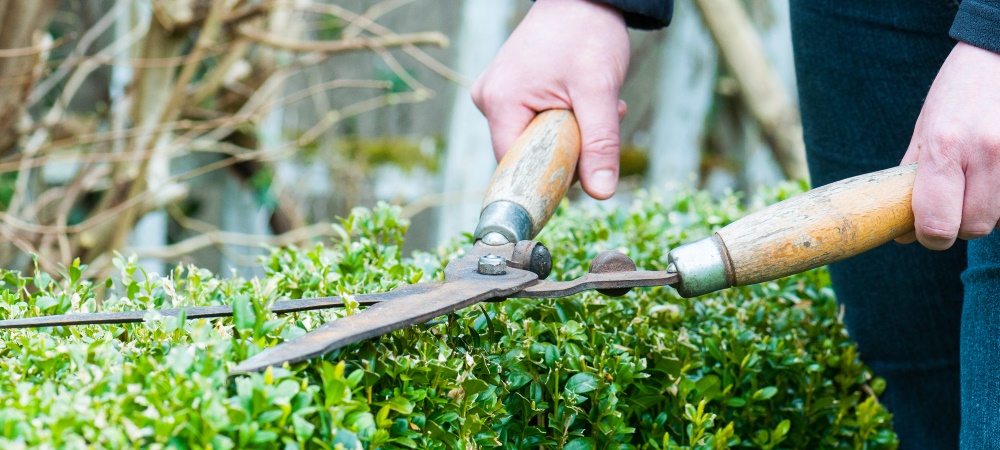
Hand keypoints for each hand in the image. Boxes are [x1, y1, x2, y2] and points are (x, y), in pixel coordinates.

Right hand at [471, 0, 629, 199]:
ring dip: (570, 133)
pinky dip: (563, 119)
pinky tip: (582, 99)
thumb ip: (600, 143)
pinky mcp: (509, 92)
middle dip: (568, 149)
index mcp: (500, 102)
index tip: (584, 172)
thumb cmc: (587, 34)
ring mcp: (496, 95)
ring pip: (534, 139)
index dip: (549, 177)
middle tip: (601, 122)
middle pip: (525, 155)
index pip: (516, 166)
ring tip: (595, 104)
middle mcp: (488, 100)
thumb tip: (601, 192)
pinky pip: (533, 122)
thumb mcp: (599, 91)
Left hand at [896, 42, 999, 249]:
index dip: (931, 236)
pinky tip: (994, 180)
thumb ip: (911, 181)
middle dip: (960, 225)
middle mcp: (983, 153)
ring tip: (976, 184)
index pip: (937, 223)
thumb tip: (902, 233)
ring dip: (986, 212)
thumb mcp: (923, 131)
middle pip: (974, 227)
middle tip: (953, 205)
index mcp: (943, 148)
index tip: (928, 231)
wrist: (997, 54)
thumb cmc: (956, 93)